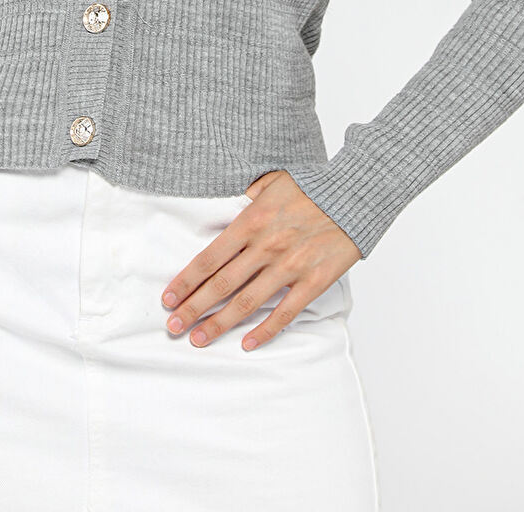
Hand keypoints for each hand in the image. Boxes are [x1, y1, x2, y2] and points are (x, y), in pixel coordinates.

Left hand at [159, 169, 361, 350]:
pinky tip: (247, 343)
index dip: (186, 281)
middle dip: (194, 309)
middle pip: (221, 285)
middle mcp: (266, 246)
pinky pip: (286, 312)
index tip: (168, 299)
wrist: (354, 194)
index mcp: (251, 221)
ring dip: (220, 324)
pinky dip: (265, 330)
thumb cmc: (311, 186)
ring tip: (199, 339)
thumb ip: (246, 198)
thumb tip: (226, 206)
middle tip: (174, 328)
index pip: (209, 258)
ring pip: (247, 303)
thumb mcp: (270, 181)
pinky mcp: (314, 281)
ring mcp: (290, 266)